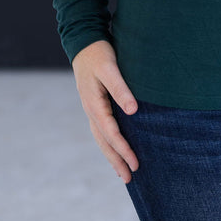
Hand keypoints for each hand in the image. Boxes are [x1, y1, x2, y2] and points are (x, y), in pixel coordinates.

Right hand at [72, 39, 138, 182]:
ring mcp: (91, 108)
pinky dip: (108, 143)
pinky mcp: (94, 104)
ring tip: (122, 172)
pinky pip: (101, 129)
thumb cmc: (99, 54)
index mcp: (94, 104)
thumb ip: (121, 89)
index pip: (111, 133)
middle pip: (104, 141)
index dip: (123, 149)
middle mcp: (91, 110)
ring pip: (101, 138)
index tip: (135, 163)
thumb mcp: (110, 69)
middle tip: (129, 178)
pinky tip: (114, 148)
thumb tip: (133, 111)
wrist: (84, 42)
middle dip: (116, 160)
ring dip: (111, 155)